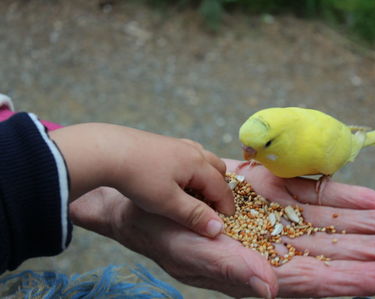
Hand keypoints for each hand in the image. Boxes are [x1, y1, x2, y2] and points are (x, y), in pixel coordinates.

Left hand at [50, 124, 233, 237]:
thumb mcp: (168, 203)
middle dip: (219, 188)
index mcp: (198, 165)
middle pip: (218, 168)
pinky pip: (188, 153)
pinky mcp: (163, 142)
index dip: (226, 206)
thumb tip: (218, 229)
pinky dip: (191, 166)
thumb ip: (194, 215)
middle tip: (210, 206)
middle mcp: (192, 151)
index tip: (225, 221)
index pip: (222, 188)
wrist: (107, 150)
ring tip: (196, 191)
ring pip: (203, 158)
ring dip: (206, 175)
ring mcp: (177, 144)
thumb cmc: (139, 178)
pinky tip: (176, 175)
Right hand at [70, 159, 374, 297]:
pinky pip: (314, 196)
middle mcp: (274, 247)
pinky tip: (374, 201)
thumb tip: (270, 290)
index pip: (314, 280)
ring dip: (371, 225)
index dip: (353, 280)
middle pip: (335, 253)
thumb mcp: (191, 253)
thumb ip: (231, 269)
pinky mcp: (274, 192)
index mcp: (258, 271)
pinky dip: (343, 198)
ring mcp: (277, 218)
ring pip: (333, 224)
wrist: (154, 198)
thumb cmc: (165, 234)